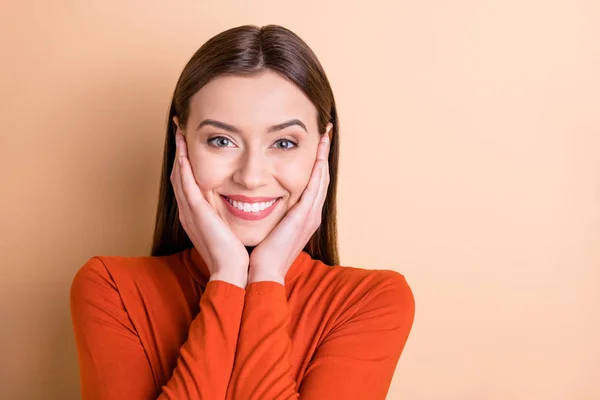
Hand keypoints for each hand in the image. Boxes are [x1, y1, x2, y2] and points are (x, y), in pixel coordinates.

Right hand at [171, 132, 248, 287]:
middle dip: (179, 152)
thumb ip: (233, 215)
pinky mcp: (196, 213)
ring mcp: (190, 212)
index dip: (187, 163)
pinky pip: (186, 185)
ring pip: (179, 176)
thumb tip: (248, 203)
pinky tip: (183, 151)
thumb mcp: (232, 229)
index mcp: (198, 216)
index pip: (190, 183)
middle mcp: (190, 212)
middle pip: (179, 175)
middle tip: (180, 130)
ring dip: (178, 153)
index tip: (191, 144)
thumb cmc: (237, 254)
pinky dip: (182, 167)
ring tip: (179, 133)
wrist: (234, 272)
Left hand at [248, 131, 331, 284]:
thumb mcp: (267, 230)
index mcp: (303, 217)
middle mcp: (311, 214)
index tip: (314, 145)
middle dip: (324, 154)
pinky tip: (319, 152)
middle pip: (322, 177)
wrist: (261, 273)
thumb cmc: (259, 255)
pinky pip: (315, 185)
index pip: (312, 184)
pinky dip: (318, 167)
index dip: (315, 164)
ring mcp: (310, 214)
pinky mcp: (304, 215)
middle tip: (325, 132)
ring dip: (324, 155)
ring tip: (325, 135)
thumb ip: (267, 214)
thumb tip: (253, 202)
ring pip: (322, 178)